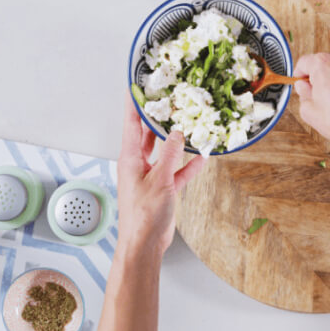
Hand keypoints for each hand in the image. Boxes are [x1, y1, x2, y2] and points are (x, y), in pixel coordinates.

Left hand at [117, 92, 205, 254]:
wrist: (145, 244)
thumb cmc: (143, 216)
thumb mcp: (160, 180)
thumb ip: (169, 155)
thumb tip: (176, 133)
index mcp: (129, 158)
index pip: (130, 123)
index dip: (133, 104)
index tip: (135, 86)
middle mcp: (137, 164)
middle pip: (146, 135)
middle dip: (157, 118)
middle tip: (168, 101)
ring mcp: (150, 176)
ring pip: (163, 152)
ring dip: (175, 142)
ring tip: (187, 125)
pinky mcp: (161, 188)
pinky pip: (175, 172)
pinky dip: (187, 165)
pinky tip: (199, 158)